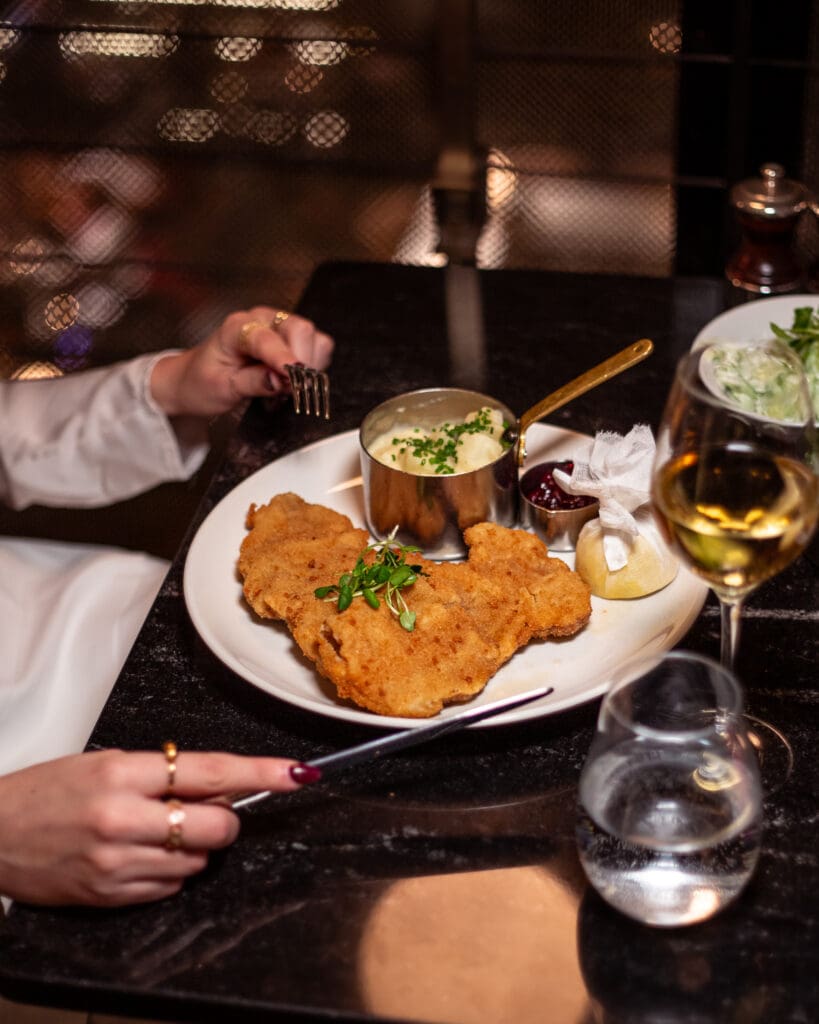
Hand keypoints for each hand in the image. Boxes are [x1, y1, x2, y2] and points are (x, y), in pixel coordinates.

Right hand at [0, 749, 304, 906]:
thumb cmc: (49, 791)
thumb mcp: (106, 763)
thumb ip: (163, 776)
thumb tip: (220, 792)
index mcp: (123, 774)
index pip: (212, 772)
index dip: (261, 774)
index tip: (296, 774)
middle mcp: (123, 819)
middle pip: (217, 827)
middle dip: (224, 821)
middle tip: (201, 811)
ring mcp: (117, 863)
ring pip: (197, 862)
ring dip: (193, 848)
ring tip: (154, 831)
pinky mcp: (110, 897)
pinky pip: (170, 887)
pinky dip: (169, 871)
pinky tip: (138, 854)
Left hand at [150, 306, 333, 418]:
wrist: (196, 381)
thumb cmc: (203, 382)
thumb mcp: (221, 388)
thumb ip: (253, 382)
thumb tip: (281, 381)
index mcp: (237, 327)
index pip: (268, 339)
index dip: (283, 359)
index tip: (294, 381)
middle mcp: (262, 320)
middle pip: (300, 330)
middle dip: (302, 363)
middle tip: (289, 391)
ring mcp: (279, 327)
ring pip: (314, 339)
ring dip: (309, 367)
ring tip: (285, 387)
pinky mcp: (293, 339)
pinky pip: (318, 348)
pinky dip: (313, 368)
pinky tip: (292, 381)